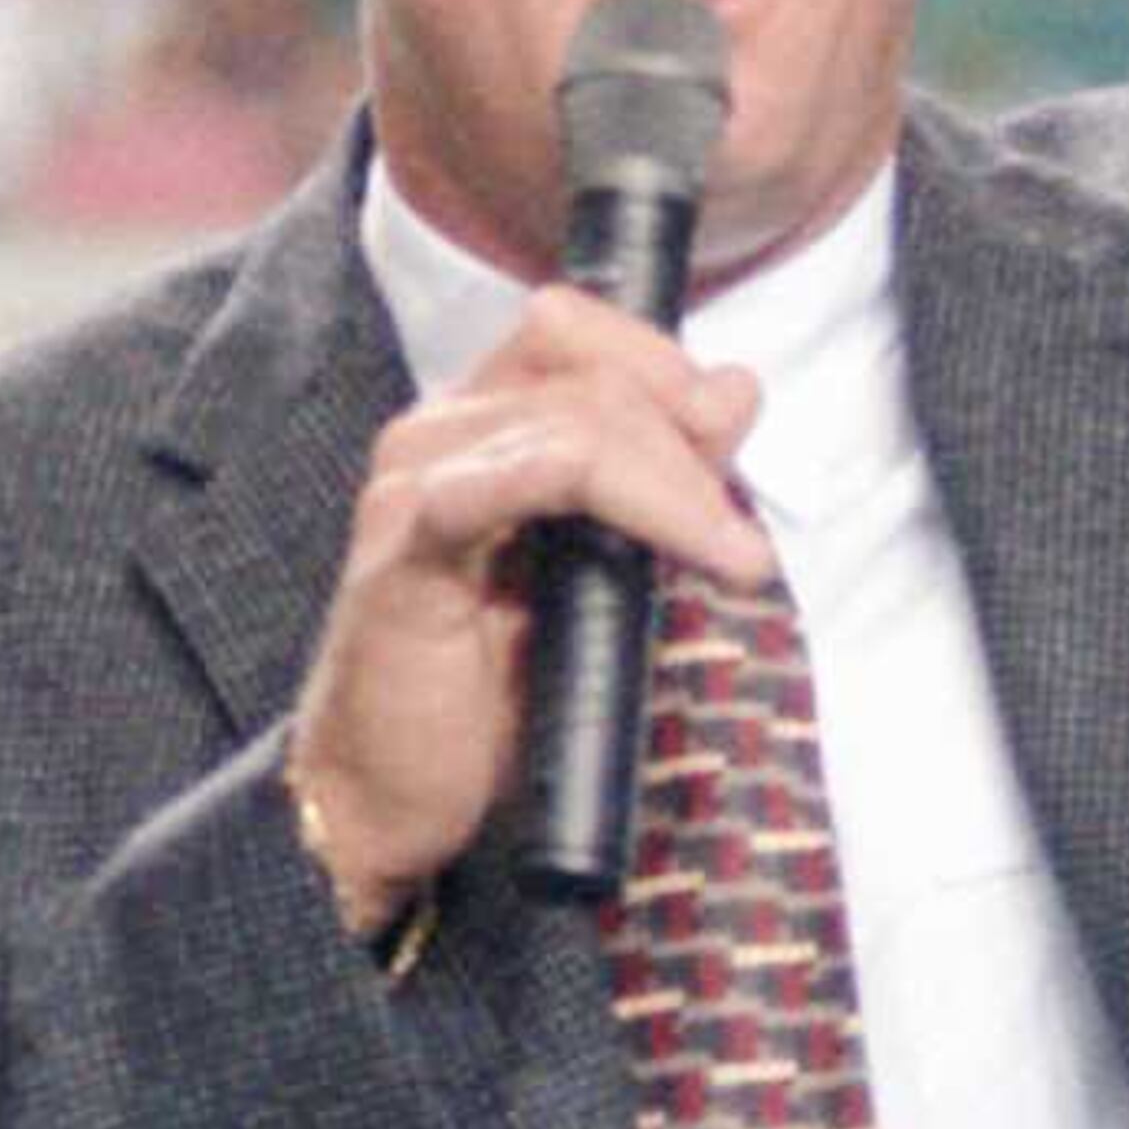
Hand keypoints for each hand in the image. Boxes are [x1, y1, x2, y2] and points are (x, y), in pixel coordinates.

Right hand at [284, 294, 769, 929]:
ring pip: (575, 422)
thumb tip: (737, 386)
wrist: (388, 799)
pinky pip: (510, 478)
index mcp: (479, 424)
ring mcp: (416, 481)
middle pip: (593, 375)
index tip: (730, 451)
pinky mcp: (406, 548)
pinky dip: (613, 496)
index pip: (577, 329)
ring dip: (675, 487)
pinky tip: (675, 547)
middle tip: (740, 544)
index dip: (666, 372)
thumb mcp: (604, 569)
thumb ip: (662, 475)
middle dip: (690, 447)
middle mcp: (439, 432)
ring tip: (729, 560)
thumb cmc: (490, 693)